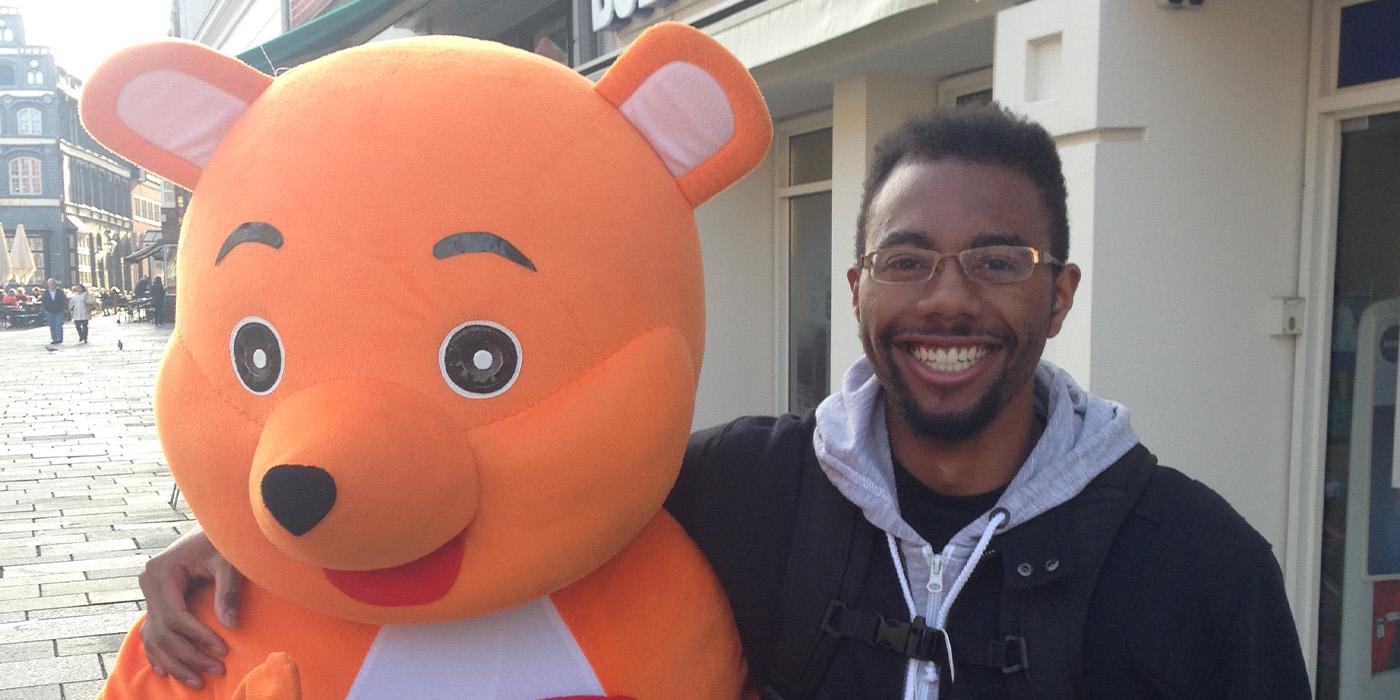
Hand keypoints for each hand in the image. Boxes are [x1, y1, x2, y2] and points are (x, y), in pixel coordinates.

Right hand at [138, 527, 243, 687]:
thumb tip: (230, 625)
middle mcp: (149, 583)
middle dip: (189, 655)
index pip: (175, 616)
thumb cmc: (223, 539)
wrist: (217, 525)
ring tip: (199, 681)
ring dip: (176, 662)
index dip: (198, 636)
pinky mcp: (158, 598)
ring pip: (155, 637)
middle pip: (163, 631)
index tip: (222, 649)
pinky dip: (160, 653)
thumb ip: (228, 590)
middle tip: (216, 670)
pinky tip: (167, 671)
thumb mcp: (228, 561)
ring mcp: (150, 592)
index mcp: (160, 572)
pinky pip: (152, 632)